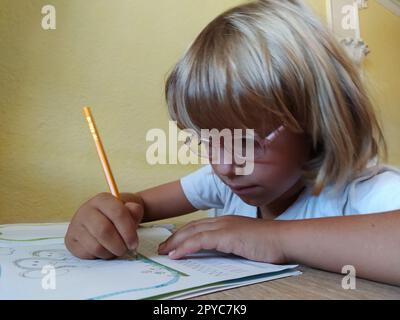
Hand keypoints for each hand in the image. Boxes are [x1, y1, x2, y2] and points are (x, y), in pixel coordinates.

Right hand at [65, 192, 143, 259]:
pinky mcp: (70, 241)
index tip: (134, 243)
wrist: (103, 220)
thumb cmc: (118, 216)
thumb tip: (134, 212)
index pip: (117, 213)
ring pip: (96, 246)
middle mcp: (86, 210)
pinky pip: (88, 254)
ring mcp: (76, 225)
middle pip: (104, 231)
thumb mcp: (130, 210)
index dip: (128, 231)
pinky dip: (100, 256)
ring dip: (110, 252)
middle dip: (119, 245)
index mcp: (102, 200)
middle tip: (126, 249)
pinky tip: (105, 250)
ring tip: (116, 249)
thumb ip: (135, 211)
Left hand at [158, 215, 286, 263]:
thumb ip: (229, 243)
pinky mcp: (227, 235)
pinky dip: (186, 247)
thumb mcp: (243, 241)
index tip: (172, 243)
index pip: (198, 226)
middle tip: (162, 248)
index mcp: (226, 221)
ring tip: (163, 252)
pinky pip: (200, 241)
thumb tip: (216, 251)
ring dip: (175, 243)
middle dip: (174, 238)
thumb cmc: (268, 242)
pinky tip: (176, 254)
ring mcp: (224, 227)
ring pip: (192, 233)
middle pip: (191, 228)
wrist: (284, 239)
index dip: (182, 234)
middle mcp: (222, 220)